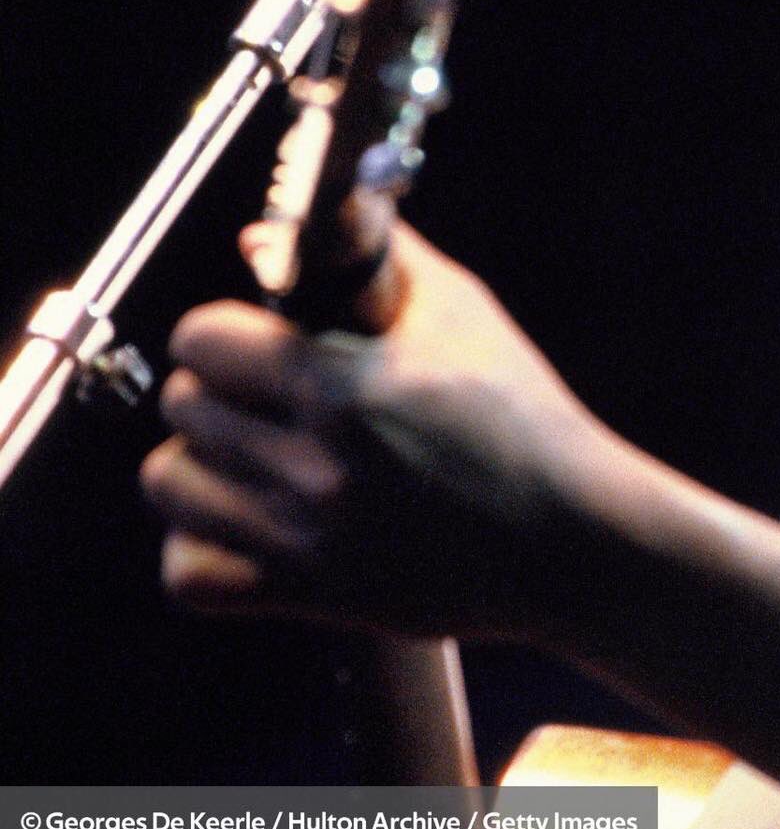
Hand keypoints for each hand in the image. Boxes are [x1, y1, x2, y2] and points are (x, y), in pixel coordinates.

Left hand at [141, 221, 616, 641]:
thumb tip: (269, 235)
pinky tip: (250, 519)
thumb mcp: (460, 311)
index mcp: (348, 387)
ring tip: (253, 453)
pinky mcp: (307, 593)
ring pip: (168, 484)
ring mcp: (304, 536)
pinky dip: (203, 546)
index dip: (225, 328)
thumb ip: (372, 257)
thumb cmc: (519, 411)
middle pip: (183, 405)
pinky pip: (186, 574)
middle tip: (267, 391)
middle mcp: (314, 464)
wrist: (563, 531)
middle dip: (218, 386)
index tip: (258, 336)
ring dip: (203, 460)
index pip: (205, 339)